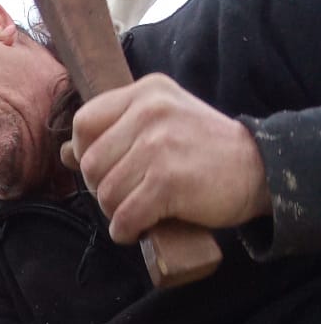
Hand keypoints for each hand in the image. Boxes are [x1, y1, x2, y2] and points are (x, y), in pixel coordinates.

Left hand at [61, 74, 270, 243]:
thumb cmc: (204, 150)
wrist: (260, 169)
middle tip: (128, 195)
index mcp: (146, 92)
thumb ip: (115, 133)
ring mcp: (159, 145)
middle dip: (102, 189)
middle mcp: (150, 112)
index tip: (107, 169)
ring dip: (117, 213)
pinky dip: (127, 231)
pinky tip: (140, 229)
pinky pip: (125, 216)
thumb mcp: (162, 124)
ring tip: (140, 210)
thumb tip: (63, 154)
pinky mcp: (168, 181)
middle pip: (91, 164)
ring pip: (106, 193)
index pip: (84, 123)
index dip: (85, 153)